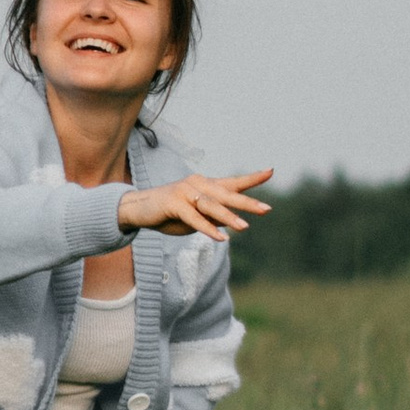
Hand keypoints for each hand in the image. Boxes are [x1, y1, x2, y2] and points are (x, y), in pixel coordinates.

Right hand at [117, 168, 271, 241]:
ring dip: (229, 217)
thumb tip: (232, 221)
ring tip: (244, 227)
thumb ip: (214, 217)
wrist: (138, 209)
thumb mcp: (197, 217)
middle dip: (247, 202)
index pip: (233, 182)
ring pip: (212, 206)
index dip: (252, 178)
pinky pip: (194, 218)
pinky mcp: (173, 203)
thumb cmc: (170, 213)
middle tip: (267, 209)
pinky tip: (221, 238)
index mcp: (206, 186)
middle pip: (227, 194)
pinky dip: (207, 228)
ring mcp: (185, 192)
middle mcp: (198, 184)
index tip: (271, 171)